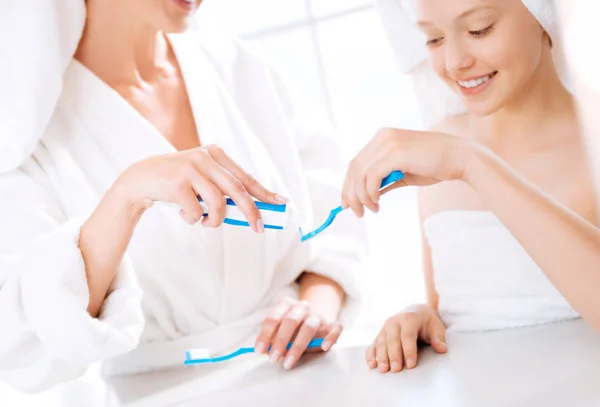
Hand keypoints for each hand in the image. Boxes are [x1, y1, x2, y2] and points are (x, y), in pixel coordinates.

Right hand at [112, 144, 284, 231]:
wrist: (140, 179)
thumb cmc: (178, 183)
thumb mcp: (202, 179)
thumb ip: (223, 190)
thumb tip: (251, 211)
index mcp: (215, 154)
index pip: (245, 176)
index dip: (264, 191)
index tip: (280, 203)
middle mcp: (204, 157)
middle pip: (237, 189)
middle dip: (250, 211)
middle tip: (258, 228)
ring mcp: (189, 168)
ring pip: (217, 204)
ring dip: (214, 220)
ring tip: (206, 222)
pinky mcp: (176, 183)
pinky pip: (196, 212)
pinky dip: (193, 220)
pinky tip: (184, 214)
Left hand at [255, 298, 342, 369]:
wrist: (317, 318)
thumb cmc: (294, 328)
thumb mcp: (281, 330)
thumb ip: (274, 338)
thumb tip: (266, 350)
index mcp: (286, 304)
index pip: (273, 318)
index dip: (265, 334)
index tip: (260, 350)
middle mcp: (302, 307)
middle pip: (290, 321)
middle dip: (280, 341)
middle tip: (273, 358)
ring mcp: (318, 315)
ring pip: (309, 327)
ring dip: (297, 346)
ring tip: (288, 362)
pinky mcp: (332, 324)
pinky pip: (335, 328)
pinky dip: (330, 337)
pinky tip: (324, 347)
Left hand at [341, 127, 476, 216]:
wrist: (460, 157)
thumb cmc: (434, 166)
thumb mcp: (403, 173)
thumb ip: (385, 180)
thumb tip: (367, 195)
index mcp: (382, 138)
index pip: (356, 162)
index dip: (348, 184)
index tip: (347, 203)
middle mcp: (382, 137)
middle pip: (354, 168)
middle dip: (350, 193)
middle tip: (355, 212)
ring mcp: (388, 143)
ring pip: (360, 174)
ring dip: (361, 196)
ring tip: (370, 210)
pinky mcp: (396, 153)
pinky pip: (372, 176)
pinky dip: (370, 192)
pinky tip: (377, 202)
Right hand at [366, 304, 446, 373]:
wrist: (415, 311)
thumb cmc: (427, 322)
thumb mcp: (436, 327)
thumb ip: (439, 338)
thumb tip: (442, 349)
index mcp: (409, 318)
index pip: (407, 336)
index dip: (409, 351)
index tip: (411, 365)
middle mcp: (394, 321)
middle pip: (392, 339)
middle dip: (393, 355)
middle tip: (395, 370)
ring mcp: (385, 327)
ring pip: (381, 342)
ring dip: (381, 356)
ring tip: (383, 370)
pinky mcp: (380, 334)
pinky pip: (373, 344)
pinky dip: (371, 354)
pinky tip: (372, 365)